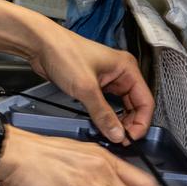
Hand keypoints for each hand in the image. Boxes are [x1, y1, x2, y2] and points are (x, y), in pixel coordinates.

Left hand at [0, 0, 154, 142]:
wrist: (41, 45)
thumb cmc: (64, 53)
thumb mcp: (86, 88)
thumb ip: (103, 114)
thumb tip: (117, 134)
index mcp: (127, 69)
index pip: (146, 101)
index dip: (142, 122)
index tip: (132, 138)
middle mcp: (121, 73)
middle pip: (135, 105)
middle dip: (130, 124)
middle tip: (121, 140)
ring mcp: (108, 79)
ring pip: (121, 106)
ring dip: (118, 121)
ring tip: (112, 136)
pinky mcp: (95, 84)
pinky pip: (107, 104)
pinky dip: (107, 116)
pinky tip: (102, 126)